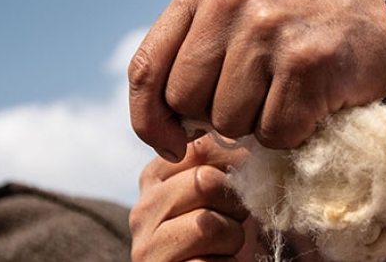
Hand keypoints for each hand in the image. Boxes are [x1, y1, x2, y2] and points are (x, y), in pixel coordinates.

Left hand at [129, 0, 385, 160]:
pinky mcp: (305, 62)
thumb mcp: (237, 19)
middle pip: (185, 102)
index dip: (147, 119)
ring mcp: (267, 30)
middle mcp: (230, 3)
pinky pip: (274, 133)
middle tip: (256, 100)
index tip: (169, 145)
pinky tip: (312, 103)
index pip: (145, 69)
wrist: (384, 16)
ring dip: (258, 126)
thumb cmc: (302, 30)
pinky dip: (293, 133)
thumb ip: (194, 58)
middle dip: (215, 119)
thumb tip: (162, 130)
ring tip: (287, 94)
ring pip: (229, 123)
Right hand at [129, 137, 256, 261]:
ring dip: (232, 238)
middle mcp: (142, 209)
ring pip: (207, 225)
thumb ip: (225, 156)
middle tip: (233, 219)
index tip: (237, 184)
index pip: (201, 147)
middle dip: (234, 204)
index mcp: (155, 176)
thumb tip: (243, 138)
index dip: (235, 163)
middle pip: (205, 181)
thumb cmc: (224, 231)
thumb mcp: (224, 188)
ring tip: (224, 245)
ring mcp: (147, 247)